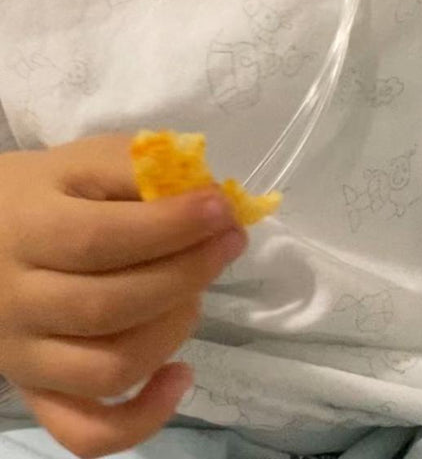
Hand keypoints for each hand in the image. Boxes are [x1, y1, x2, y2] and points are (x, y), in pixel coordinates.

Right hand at [0, 133, 246, 457]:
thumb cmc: (42, 193)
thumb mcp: (80, 161)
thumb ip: (137, 166)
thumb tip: (207, 190)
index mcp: (28, 231)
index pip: (102, 237)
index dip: (171, 226)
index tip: (221, 206)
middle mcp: (20, 302)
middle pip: (110, 305)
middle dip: (186, 273)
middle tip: (229, 242)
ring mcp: (25, 358)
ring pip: (107, 369)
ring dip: (172, 332)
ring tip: (197, 293)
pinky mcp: (35, 395)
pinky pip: (85, 433)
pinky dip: (141, 420)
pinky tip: (180, 378)